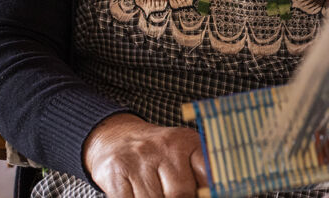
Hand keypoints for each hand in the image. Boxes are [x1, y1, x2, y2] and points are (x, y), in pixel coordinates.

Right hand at [83, 113, 206, 197]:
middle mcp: (164, 147)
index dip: (209, 192)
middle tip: (176, 197)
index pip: (207, 173)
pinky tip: (137, 195)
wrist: (117, 137)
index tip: (206, 195)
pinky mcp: (115, 171)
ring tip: (157, 194)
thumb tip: (212, 193)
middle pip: (179, 194)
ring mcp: (138, 159)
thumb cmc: (157, 153)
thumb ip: (200, 173)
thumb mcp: (184, 154)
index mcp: (188, 142)